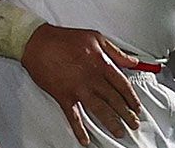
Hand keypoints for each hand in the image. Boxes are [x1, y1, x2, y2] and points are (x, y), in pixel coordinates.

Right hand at [21, 24, 142, 145]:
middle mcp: (92, 78)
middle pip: (114, 100)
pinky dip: (79, 129)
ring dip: (111, 123)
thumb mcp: (95, 38)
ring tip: (119, 131)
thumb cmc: (64, 38)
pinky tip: (85, 139)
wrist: (37, 42)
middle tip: (133, 124)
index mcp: (101, 63)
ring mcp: (78, 88)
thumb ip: (116, 51)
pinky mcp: (63, 95)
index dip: (132, 98)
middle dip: (126, 114)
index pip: (123, 85)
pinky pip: (73, 116)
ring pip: (99, 110)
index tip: (136, 107)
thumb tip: (133, 61)